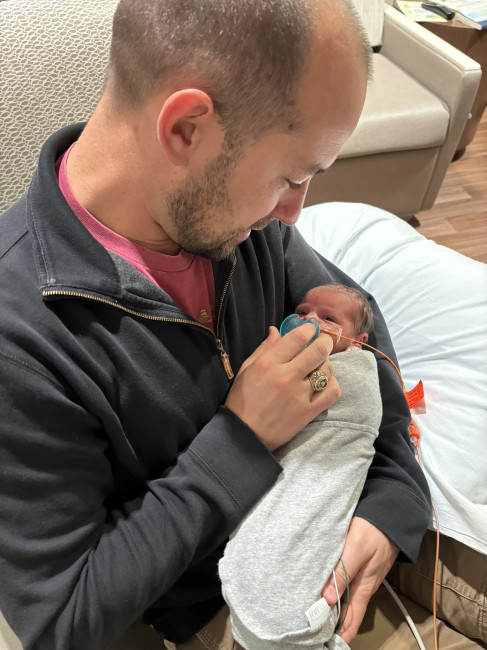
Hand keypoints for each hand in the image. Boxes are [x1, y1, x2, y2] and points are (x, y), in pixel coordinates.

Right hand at [225, 325, 338, 450]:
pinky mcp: (309, 412)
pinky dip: (332, 384)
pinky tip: (324, 384)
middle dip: (325, 342)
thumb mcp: (246, 370)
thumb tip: (276, 330)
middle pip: (318, 350)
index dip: (309, 329)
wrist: (245, 436)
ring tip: (318, 367)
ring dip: (326, 364)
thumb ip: (263, 349)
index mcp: (268, 364)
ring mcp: (300, 395)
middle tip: (324, 342)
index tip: (311, 329)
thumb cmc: (242, 401)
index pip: (297, 337)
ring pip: (327, 369)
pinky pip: (332, 391)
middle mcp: (286, 376)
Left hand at [321, 517, 398, 643]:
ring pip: (345, 597)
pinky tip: (322, 588)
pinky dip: (334, 590)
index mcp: (364, 586)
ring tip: (313, 613)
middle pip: (347, 611)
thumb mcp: (357, 549)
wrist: (391, 513)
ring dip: (332, 607)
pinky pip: (345, 583)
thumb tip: (328, 598)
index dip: (341, 634)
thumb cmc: (375, 530)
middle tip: (313, 630)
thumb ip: (343, 571)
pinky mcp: (358, 563)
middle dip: (333, 624)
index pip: (352, 619)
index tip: (325, 643)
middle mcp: (363, 584)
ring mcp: (361, 574)